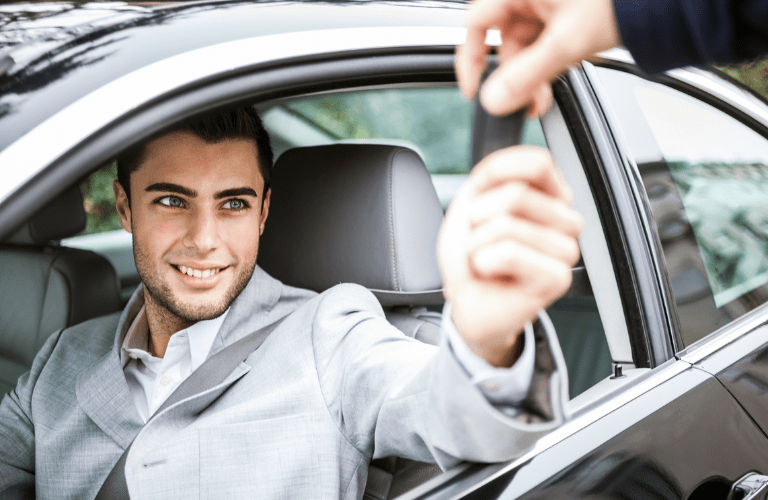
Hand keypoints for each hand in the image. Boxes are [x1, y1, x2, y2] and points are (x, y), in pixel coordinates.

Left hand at [438, 146, 581, 366]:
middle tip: (482, 240)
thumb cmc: (473, 254)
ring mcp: (566, 249)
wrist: (469, 301)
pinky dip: (484, 262)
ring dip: (477, 244)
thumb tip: (499, 170)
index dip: (496, 172)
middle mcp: (565, 219)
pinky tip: (491, 273)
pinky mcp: (558, 278)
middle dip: (478, 218)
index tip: (478, 194)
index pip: (538, 162)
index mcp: (550, 196)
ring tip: (486, 259)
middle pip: (515, 194)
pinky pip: (509, 253)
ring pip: (507, 225)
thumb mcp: (470, 203)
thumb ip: (488, 178)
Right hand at [455, 0, 621, 115]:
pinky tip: (558, 76)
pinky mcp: (561, 16)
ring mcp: (545, 5)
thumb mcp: (567, 42)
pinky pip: (542, 45)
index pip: (477, 26)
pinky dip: (547, 64)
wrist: (660, 3)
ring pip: (524, 47)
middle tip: (527, 100)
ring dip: (532, 75)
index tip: (475, 90)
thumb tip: (494, 99)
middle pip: (504, 41)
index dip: (471, 60)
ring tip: (546, 95)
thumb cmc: (621, 1)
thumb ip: (526, 74)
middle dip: (514, 76)